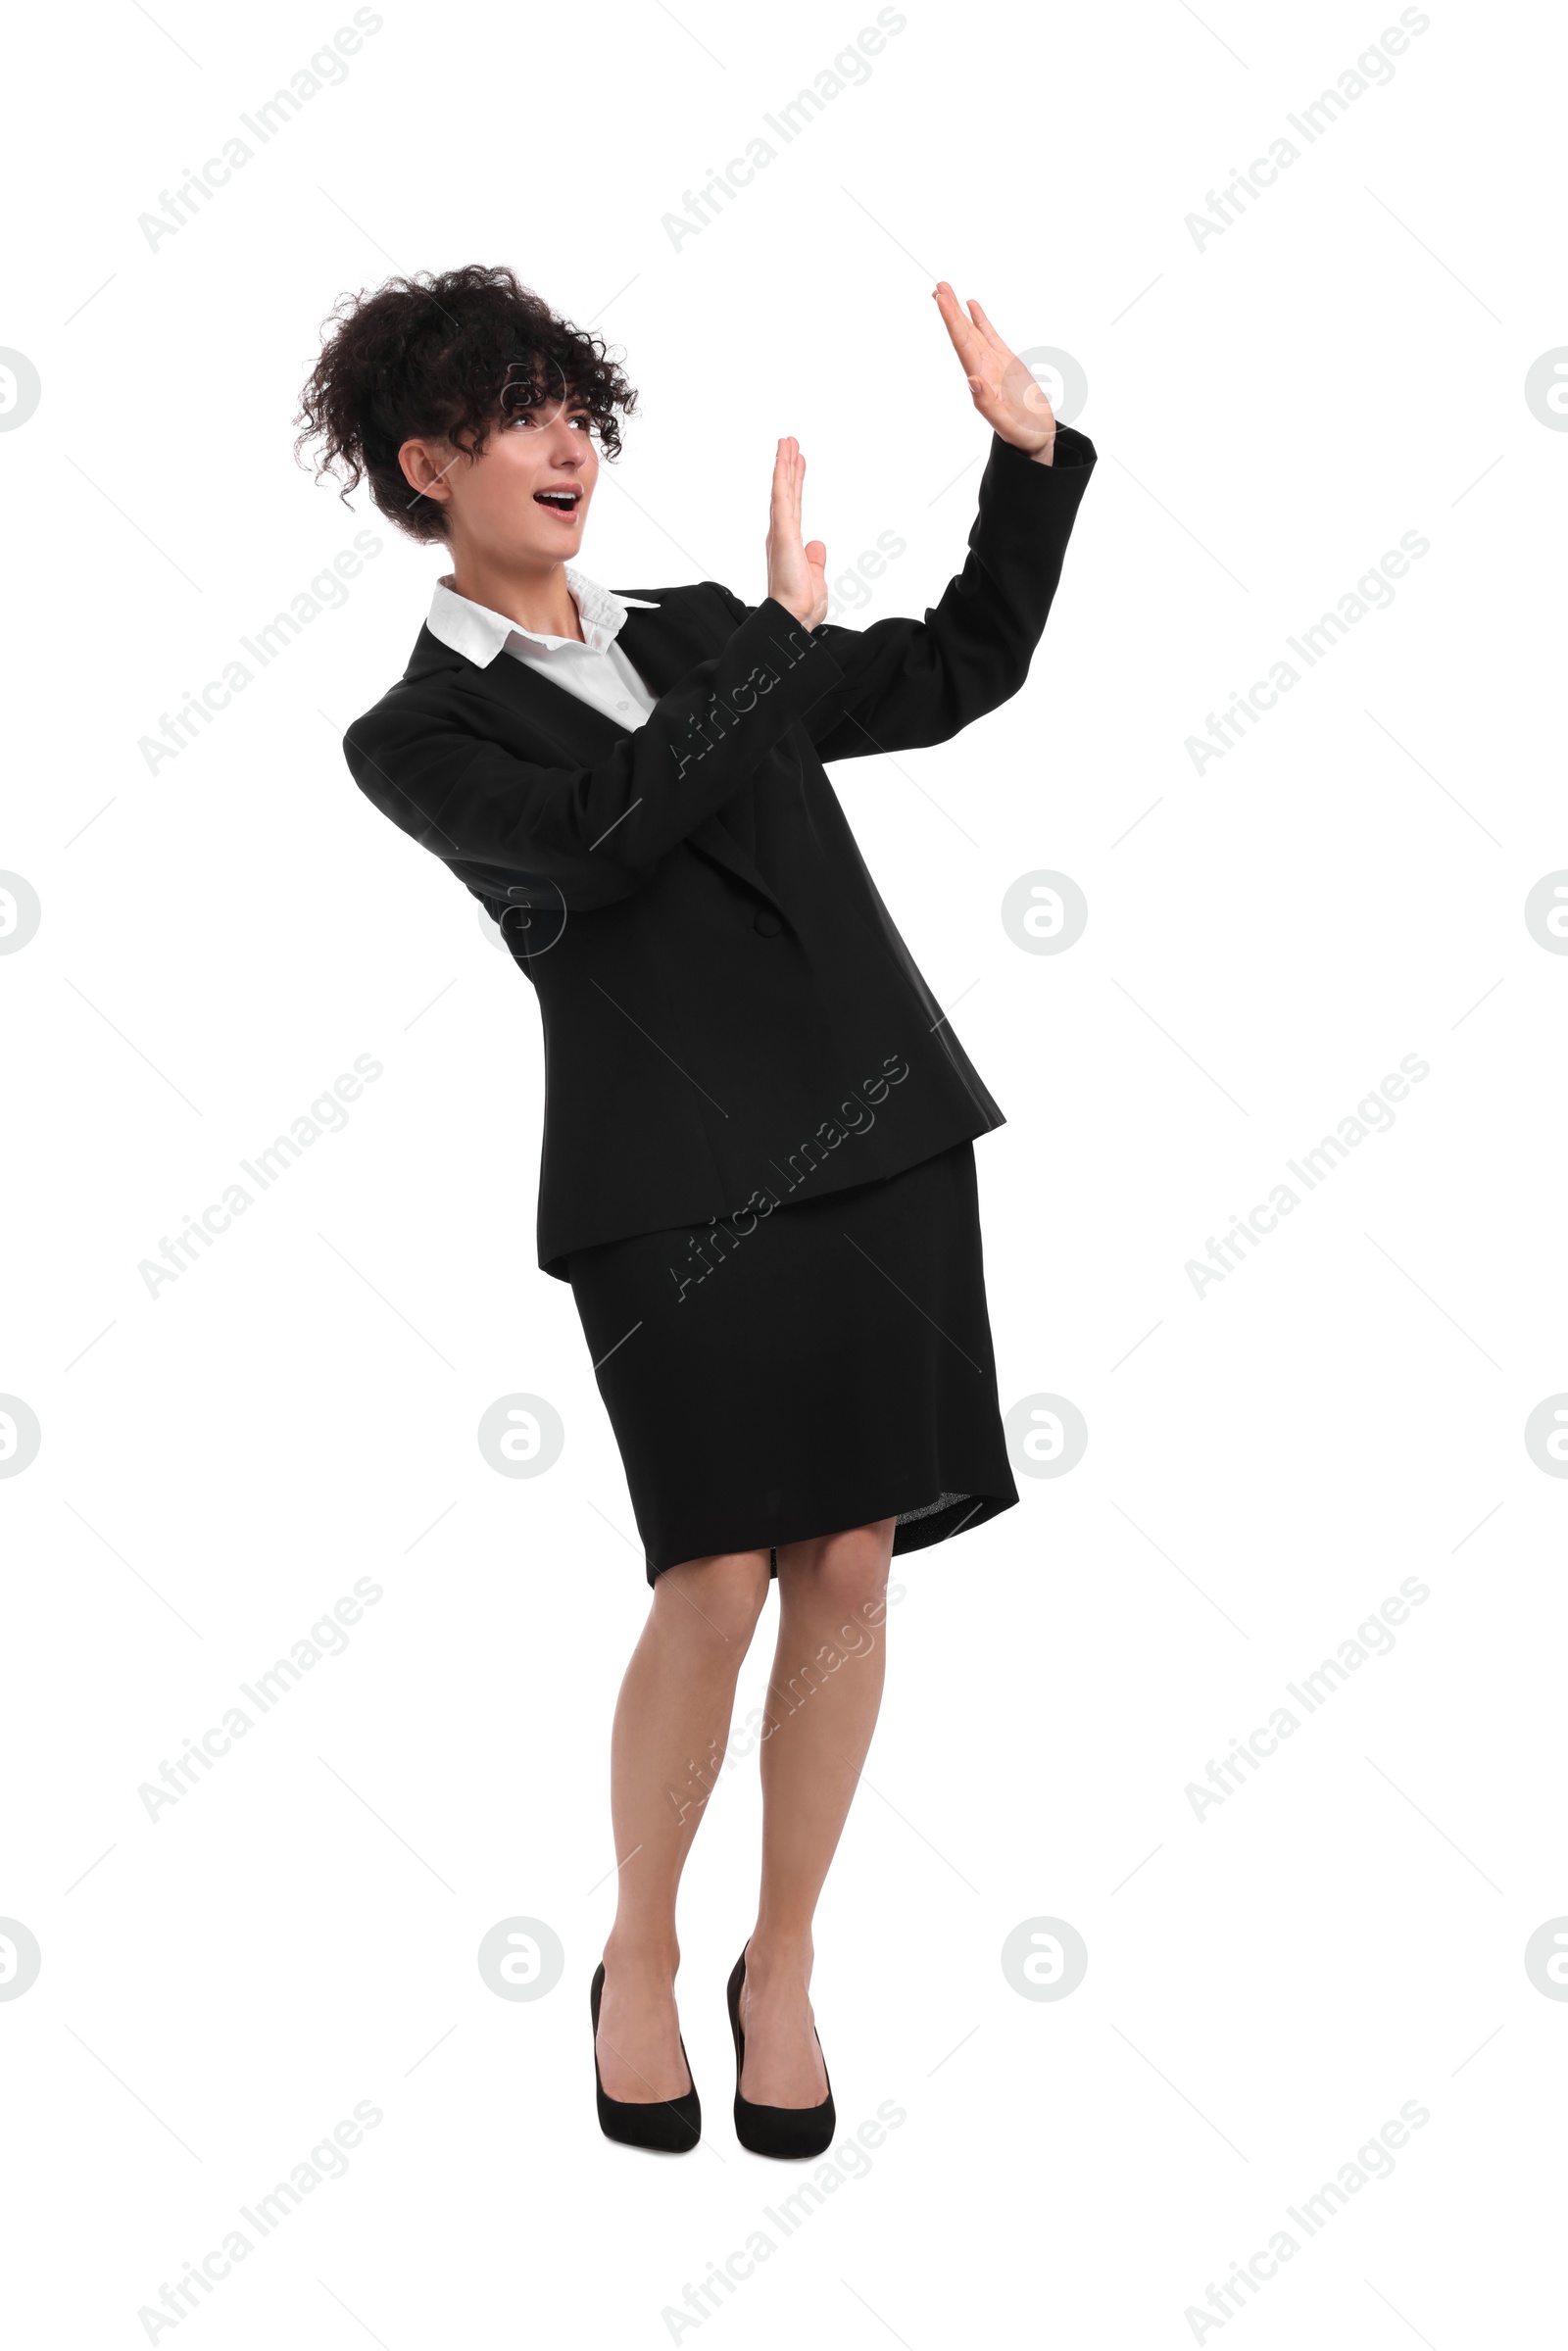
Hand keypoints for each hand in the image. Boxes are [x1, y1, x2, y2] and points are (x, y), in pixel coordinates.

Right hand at [765, 437, 827, 628]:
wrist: (792, 617)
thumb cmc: (800, 605)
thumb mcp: (815, 578)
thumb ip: (815, 559)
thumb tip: (817, 545)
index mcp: (789, 543)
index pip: (794, 506)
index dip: (795, 483)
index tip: (798, 464)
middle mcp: (781, 534)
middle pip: (786, 493)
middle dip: (788, 466)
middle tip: (790, 443)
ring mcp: (780, 532)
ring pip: (782, 490)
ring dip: (783, 464)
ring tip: (787, 441)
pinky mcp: (783, 532)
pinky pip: (781, 498)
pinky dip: (781, 477)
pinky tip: (782, 459)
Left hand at [931, 283, 1055, 462]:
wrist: (1035, 441)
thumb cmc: (1023, 437)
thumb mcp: (1007, 425)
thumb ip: (988, 405)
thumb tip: (972, 380)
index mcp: (981, 382)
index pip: (963, 346)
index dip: (952, 322)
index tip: (941, 300)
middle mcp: (983, 369)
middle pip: (962, 334)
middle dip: (950, 310)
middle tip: (938, 286)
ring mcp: (993, 364)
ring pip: (972, 332)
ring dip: (958, 312)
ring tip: (944, 289)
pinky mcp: (1006, 362)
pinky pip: (989, 336)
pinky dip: (979, 320)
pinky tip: (971, 305)